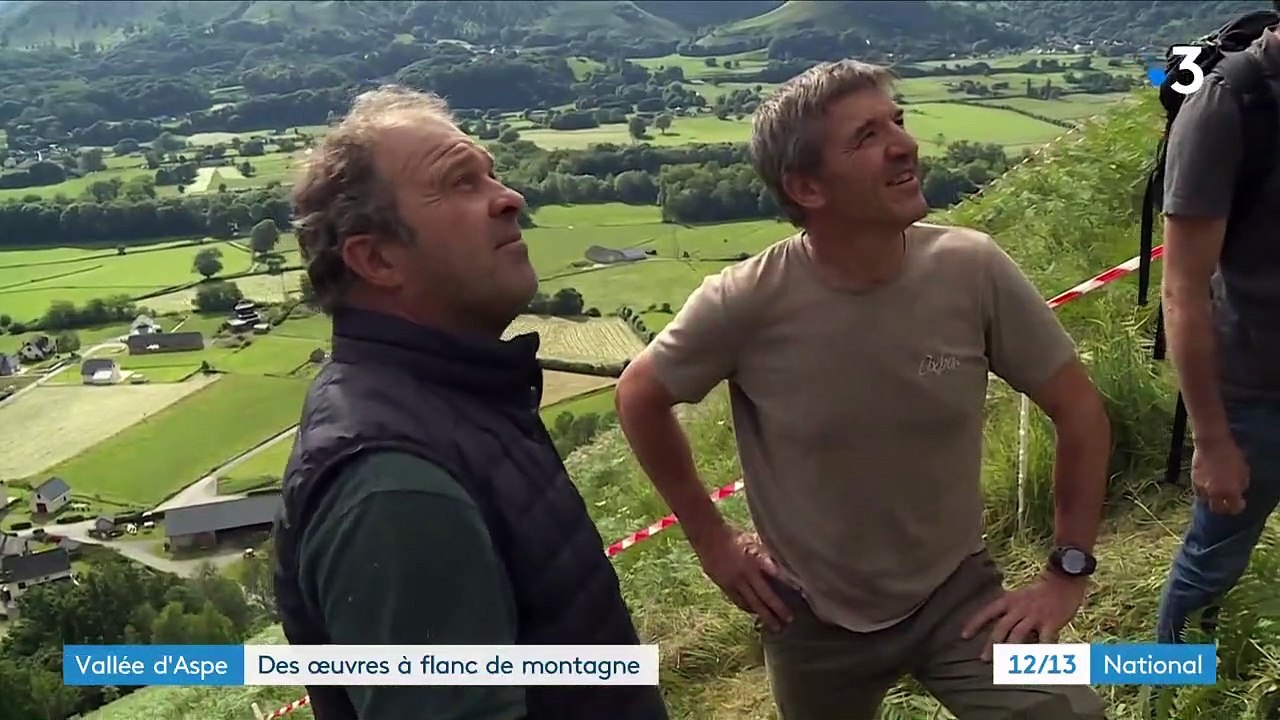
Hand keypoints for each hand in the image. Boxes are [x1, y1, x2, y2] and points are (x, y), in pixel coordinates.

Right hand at [689, 524, 793, 631]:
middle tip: (789, 620)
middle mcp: (746, 572)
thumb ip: (766, 554)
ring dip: (764, 615)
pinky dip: (749, 609)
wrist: (709, 537)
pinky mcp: (725, 586)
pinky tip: (756, 614)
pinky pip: (739, 601)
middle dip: (778, 608)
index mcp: (755, 558)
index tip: (800, 592)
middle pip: (765, 595)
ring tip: (775, 626)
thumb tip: (783, 565)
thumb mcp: (753, 541)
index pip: (775, 573)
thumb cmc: (734, 537)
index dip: (787, 582)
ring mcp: (735, 581)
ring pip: (752, 603)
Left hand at [961, 572, 1086, 661]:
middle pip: (1001, 628)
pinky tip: (1037, 663)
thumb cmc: (1040, 590)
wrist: (1063, 580)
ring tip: (1006, 664)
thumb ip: (1009, 610)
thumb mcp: (1019, 595)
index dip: (974, 624)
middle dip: (991, 644)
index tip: (964, 636)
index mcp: (1009, 600)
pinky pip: (1044, 641)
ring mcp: (1034, 616)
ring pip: (1018, 636)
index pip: (987, 612)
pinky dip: (1040, 652)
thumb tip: (999, 629)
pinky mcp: (1050, 623)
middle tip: (984, 658)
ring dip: (1011, 651)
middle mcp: (1019, 608)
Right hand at [1192, 437, 1249, 514]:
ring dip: (1212, 498)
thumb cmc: (1231, 454)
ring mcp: (1203, 487)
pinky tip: (1208, 484)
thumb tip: (1238, 492)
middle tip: (1227, 503)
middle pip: (1217, 509)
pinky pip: (1199, 491)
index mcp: (1231, 491)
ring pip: (1206, 500)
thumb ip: (1241, 485)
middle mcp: (1215, 493)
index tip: (1240, 503)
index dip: (1238, 507)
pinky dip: (1204, 490)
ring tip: (1216, 492)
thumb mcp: (1243, 470)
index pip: (1234, 508)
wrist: (1212, 443)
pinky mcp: (1194, 480)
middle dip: (1223, 508)